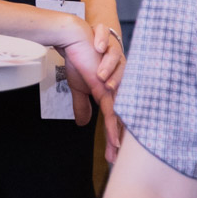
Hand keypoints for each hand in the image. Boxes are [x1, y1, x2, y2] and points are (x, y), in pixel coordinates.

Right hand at [91, 23, 125, 160]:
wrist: (75, 37)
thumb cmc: (79, 57)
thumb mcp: (78, 86)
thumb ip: (82, 104)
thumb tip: (83, 123)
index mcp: (110, 94)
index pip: (115, 121)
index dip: (114, 139)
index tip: (112, 158)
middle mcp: (115, 90)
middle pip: (120, 120)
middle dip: (118, 141)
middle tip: (116, 160)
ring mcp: (112, 84)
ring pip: (118, 112)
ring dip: (116, 131)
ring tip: (115, 148)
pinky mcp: (104, 76)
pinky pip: (110, 96)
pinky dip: (113, 118)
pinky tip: (114, 130)